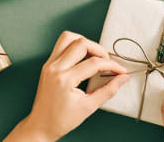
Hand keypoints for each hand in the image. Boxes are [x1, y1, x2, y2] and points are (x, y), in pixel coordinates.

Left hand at [4, 31, 128, 141]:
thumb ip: (108, 90)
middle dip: (99, 50)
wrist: (40, 126)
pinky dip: (75, 46)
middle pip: (81, 43)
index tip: (120, 70)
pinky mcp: (48, 64)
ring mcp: (49, 64)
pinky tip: (82, 58)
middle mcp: (55, 68)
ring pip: (68, 37)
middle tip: (107, 62)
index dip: (112, 65)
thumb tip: (123, 78)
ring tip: (94, 55)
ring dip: (85, 42)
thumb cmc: (61, 120)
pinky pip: (61, 45)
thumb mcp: (89, 107)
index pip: (94, 63)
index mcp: (64, 80)